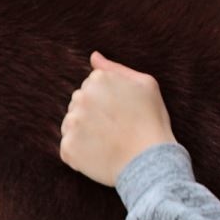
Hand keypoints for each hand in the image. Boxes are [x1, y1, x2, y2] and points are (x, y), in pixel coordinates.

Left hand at [60, 51, 175, 186]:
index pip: (91, 86)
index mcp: (98, 79)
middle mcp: (81, 97)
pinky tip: (99, 155)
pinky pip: (68, 147)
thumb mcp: (146, 85)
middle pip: (78, 104)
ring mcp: (73, 123)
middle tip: (115, 129)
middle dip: (92, 114)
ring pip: (71, 124)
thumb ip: (116, 69)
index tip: (121, 113)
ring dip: (84, 132)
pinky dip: (80, 153)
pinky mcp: (68, 147)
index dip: (107, 101)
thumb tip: (94, 57)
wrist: (151, 162)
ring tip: (107, 142)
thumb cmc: (152, 122)